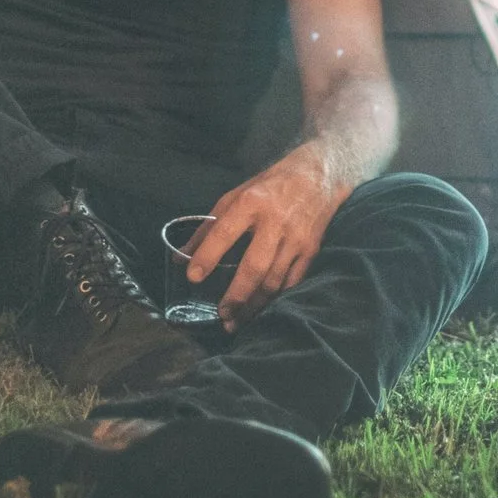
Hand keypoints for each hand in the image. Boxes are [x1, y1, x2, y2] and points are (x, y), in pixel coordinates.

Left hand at [188, 147, 346, 328]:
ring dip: (254, 305)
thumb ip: (209, 227)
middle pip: (254, 266)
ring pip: (274, 281)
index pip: (225, 232)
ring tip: (237, 321)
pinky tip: (261, 308)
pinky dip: (275, 298)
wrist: (317, 176)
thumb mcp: (235, 196)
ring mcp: (296, 238)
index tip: (193, 277)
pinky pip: (291, 282)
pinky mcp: (311, 250)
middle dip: (236, 295)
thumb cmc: (269, 186)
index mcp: (251, 203)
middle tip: (221, 314)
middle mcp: (275, 222)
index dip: (207, 256)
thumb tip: (180, 257)